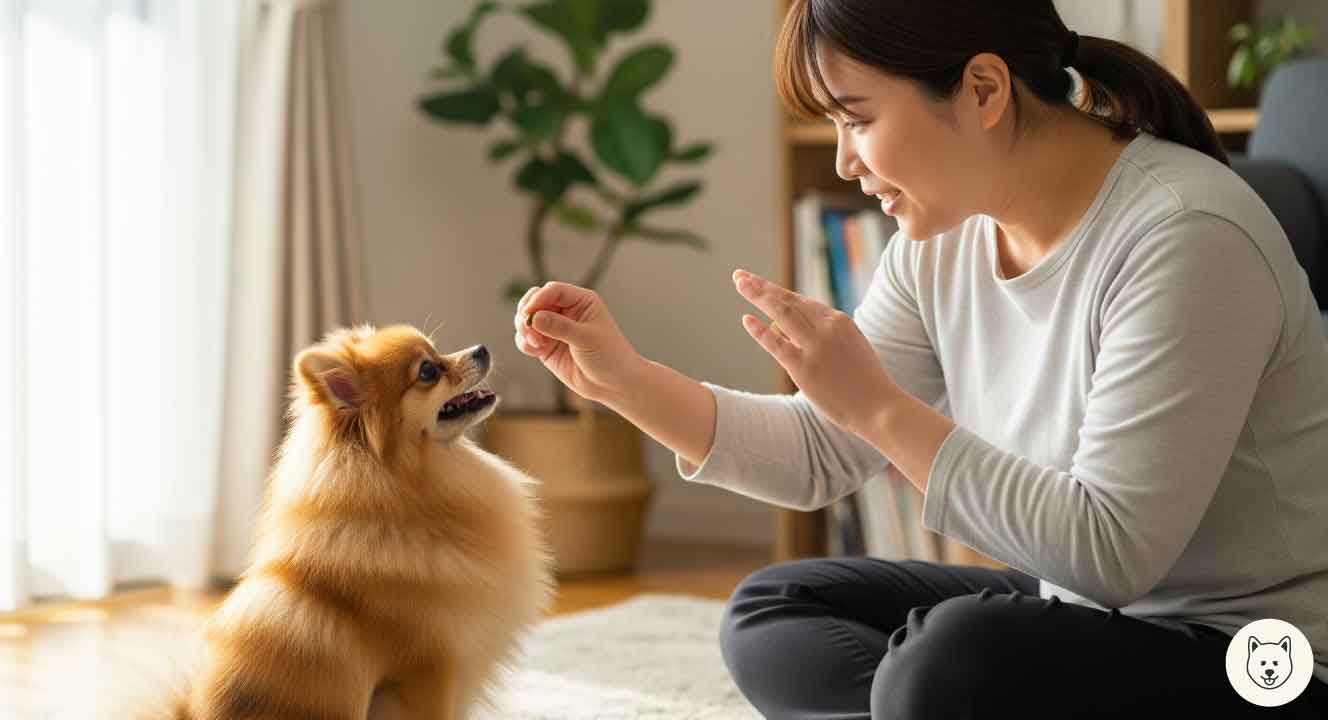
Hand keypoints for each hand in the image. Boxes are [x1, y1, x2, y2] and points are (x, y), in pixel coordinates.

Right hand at [513, 282, 644, 404]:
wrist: (613, 384)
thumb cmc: (609, 356)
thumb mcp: (586, 338)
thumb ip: (560, 327)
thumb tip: (534, 318)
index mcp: (581, 301)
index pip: (553, 291)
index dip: (538, 299)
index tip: (529, 313)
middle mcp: (566, 311)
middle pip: (535, 300)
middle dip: (527, 312)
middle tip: (527, 327)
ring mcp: (555, 329)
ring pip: (528, 319)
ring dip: (524, 328)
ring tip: (535, 342)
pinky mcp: (547, 346)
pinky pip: (526, 339)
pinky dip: (525, 342)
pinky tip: (535, 350)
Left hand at [732, 269, 899, 436]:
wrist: (881, 407)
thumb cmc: (866, 383)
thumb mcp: (851, 348)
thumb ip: (828, 337)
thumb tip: (799, 333)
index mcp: (840, 321)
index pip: (802, 302)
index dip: (778, 291)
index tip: (760, 283)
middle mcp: (827, 328)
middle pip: (788, 301)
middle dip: (761, 286)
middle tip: (740, 275)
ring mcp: (815, 347)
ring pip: (781, 313)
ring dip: (757, 296)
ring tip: (739, 284)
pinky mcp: (805, 369)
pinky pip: (776, 344)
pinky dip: (759, 330)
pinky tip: (746, 319)